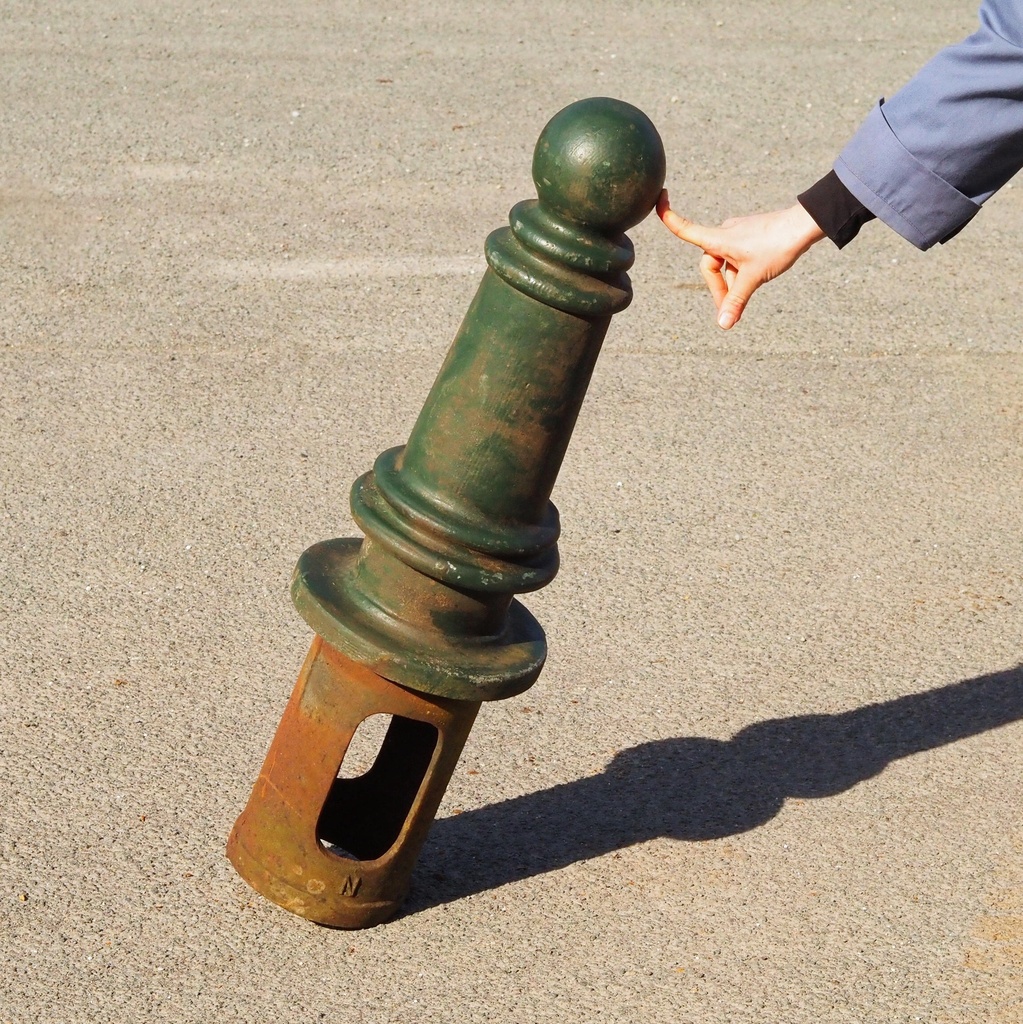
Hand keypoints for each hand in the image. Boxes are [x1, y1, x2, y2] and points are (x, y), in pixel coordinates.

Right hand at [657, 190, 824, 328]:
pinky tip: (756, 277)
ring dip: (732, 281)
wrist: (805, 226)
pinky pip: (737, 258)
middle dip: (718, 287)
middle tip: (730, 309)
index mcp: (719, 239)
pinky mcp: (751, 236)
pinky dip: (741, 272)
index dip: (670, 217)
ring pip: (725, 264)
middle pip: (710, 265)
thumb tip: (723, 325)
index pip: (686, 229)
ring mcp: (738, 234)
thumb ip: (736, 302)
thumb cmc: (777, 246)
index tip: (658, 201)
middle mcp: (725, 233)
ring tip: (748, 293)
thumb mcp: (753, 278)